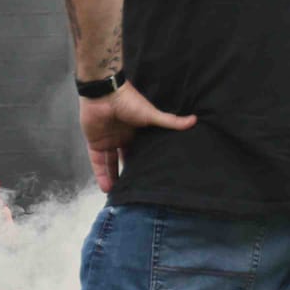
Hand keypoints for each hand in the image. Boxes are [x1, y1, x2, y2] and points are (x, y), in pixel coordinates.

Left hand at [80, 84, 197, 193]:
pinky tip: (106, 188)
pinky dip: (100, 174)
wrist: (105, 93)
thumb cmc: (129, 101)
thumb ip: (170, 121)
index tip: (148, 179)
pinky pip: (97, 162)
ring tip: (118, 196)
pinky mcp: (95, 142)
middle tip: (133, 192)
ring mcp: (108, 141)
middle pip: (124, 161)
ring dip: (113, 179)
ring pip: (110, 164)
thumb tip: (194, 120)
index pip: (140, 152)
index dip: (143, 164)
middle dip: (127, 175)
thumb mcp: (152, 114)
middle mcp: (122, 138)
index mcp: (136, 132)